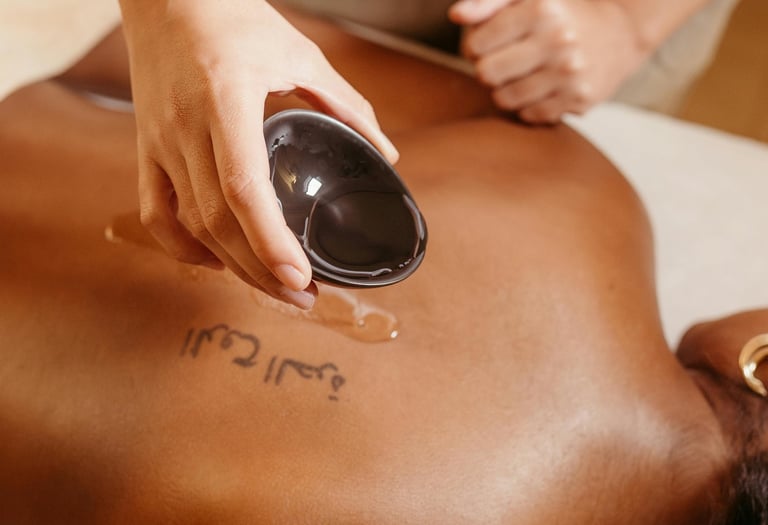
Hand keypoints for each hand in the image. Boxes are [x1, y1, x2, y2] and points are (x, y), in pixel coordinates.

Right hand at [118, 0, 397, 308]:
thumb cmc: (233, 15)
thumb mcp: (299, 52)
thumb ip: (345, 103)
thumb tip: (386, 152)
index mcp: (225, 101)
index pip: (242, 188)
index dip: (269, 241)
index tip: (300, 276)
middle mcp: (185, 128)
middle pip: (218, 221)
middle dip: (260, 270)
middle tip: (302, 296)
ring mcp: (159, 141)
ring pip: (189, 224)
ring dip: (231, 265)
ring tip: (271, 287)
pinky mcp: (145, 147)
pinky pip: (156, 212)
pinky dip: (183, 247)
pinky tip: (216, 262)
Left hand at [449, 0, 646, 122]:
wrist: (621, 33)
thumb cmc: (560, 11)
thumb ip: (486, 0)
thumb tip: (456, 16)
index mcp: (540, 9)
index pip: (476, 45)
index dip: (475, 46)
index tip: (490, 42)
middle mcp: (558, 40)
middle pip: (486, 74)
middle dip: (488, 70)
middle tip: (504, 61)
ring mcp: (570, 72)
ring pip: (504, 99)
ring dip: (505, 90)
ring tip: (522, 73)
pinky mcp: (579, 99)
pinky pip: (529, 115)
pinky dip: (528, 105)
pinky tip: (540, 87)